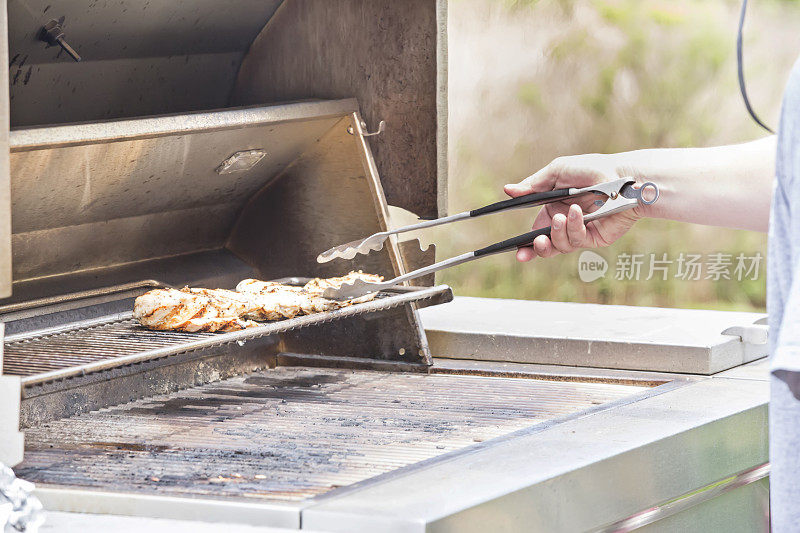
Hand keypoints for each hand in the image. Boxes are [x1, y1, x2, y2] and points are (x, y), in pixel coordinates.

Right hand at [504, 154, 650, 261]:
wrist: (622, 178)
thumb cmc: (592, 170)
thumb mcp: (557, 172)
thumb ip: (532, 184)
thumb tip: (507, 190)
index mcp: (554, 208)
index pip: (536, 230)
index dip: (525, 242)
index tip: (515, 249)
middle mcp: (566, 222)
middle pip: (546, 245)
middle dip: (536, 249)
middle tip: (532, 247)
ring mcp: (580, 231)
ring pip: (559, 245)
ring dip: (556, 233)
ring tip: (560, 218)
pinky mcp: (595, 237)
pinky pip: (576, 240)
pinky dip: (573, 227)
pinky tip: (576, 213)